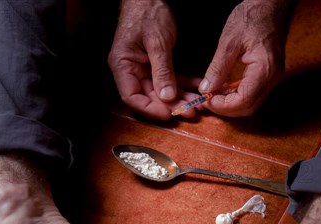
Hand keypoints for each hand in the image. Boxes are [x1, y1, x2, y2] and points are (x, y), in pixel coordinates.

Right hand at [108, 0, 198, 118]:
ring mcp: (144, 68)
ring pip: (163, 90)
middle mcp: (131, 70)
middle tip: (190, 111)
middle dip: (171, 105)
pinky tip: (197, 87)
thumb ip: (162, 70)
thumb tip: (167, 96)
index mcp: (123, 66)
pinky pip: (170, 78)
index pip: (131, 97)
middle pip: (149, 96)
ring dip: (180, 97)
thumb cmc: (147, 13)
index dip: (149, 108)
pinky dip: (184, 83)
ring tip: (198, 104)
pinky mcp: (156, 64)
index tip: (168, 114)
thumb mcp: (157, 43)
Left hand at [199, 0, 293, 116]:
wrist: (269, 7)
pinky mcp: (270, 76)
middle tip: (208, 100)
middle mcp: (272, 78)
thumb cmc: (251, 18)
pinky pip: (254, 94)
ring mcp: (273, 78)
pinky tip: (225, 88)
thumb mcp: (229, 42)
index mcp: (264, 70)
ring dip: (231, 103)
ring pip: (251, 104)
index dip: (223, 106)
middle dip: (226, 108)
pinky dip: (238, 95)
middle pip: (248, 108)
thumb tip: (206, 89)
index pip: (243, 101)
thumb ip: (218, 68)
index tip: (207, 100)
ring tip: (214, 94)